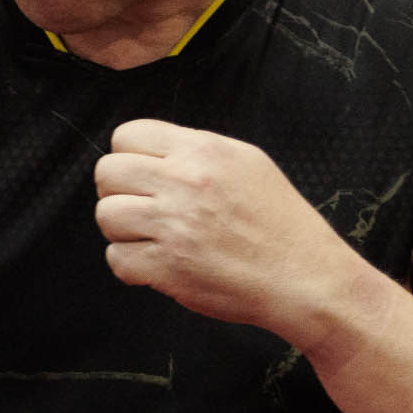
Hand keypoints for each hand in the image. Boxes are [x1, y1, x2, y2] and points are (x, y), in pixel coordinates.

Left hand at [92, 118, 365, 344]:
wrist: (306, 276)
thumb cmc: (280, 222)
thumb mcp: (247, 163)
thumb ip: (196, 153)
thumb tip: (150, 153)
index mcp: (203, 151)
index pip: (127, 135)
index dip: (128, 157)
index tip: (142, 177)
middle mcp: (184, 182)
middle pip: (107, 172)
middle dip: (117, 192)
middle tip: (141, 209)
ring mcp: (174, 226)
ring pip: (106, 215)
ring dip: (121, 230)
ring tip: (150, 238)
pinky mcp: (167, 267)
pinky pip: (116, 259)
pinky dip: (131, 265)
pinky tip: (157, 264)